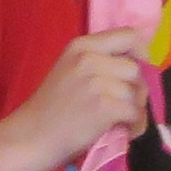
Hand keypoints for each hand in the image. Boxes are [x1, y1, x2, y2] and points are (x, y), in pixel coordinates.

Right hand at [21, 26, 153, 168]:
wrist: (31, 136)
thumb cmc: (50, 107)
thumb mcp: (69, 70)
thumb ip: (98, 62)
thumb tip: (139, 66)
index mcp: (80, 46)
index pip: (129, 35)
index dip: (140, 53)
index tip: (134, 71)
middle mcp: (88, 59)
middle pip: (136, 68)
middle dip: (136, 89)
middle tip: (122, 105)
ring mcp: (96, 82)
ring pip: (138, 92)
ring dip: (136, 109)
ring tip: (121, 120)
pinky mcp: (104, 107)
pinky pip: (136, 113)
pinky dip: (135, 125)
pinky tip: (122, 130)